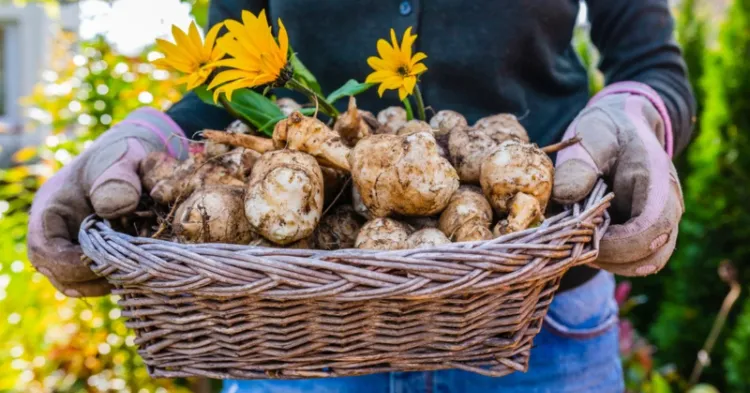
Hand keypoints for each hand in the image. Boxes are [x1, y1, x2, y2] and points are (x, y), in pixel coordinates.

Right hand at [27, 108, 187, 296]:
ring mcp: (69, 246)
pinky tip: (139, 271)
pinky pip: (93, 279)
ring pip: (75, 282)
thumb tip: (116, 207)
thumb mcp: (122, 159)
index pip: (46, 249)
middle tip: (130, 273)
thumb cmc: (122, 155)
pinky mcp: (88, 254)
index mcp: (51, 208)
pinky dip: (114, 279)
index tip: (110, 263)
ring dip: (104, 283)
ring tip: (136, 274)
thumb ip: (120, 178)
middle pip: (58, 272)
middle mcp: (54, 232)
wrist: (129, 158)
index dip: (74, 264)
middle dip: (93, 278)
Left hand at [552, 82, 684, 275]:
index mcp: (657, 182)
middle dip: (607, 254)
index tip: (584, 230)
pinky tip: (584, 237)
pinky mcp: (646, 234)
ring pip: (642, 264)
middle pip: (650, 256)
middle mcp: (667, 208)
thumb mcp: (591, 136)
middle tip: (574, 235)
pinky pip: (632, 260)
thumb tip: (565, 195)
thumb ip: (579, 163)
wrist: (624, 126)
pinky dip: (606, 257)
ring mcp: (660, 224)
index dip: (617, 242)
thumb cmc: (607, 130)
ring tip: (578, 235)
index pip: (652, 228)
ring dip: (607, 260)